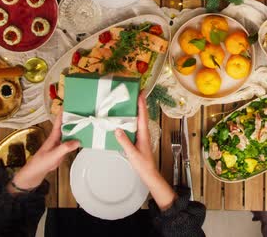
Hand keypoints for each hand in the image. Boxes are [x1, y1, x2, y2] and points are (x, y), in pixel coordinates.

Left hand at [9, 113, 79, 192]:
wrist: (36, 173)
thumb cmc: (41, 162)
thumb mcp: (53, 155)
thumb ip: (65, 148)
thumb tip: (78, 141)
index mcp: (54, 136)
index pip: (59, 121)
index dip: (63, 112)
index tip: (70, 103)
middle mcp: (57, 138)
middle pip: (66, 125)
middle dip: (73, 118)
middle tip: (83, 111)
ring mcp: (60, 144)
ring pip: (69, 133)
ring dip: (76, 128)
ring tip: (87, 122)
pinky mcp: (62, 150)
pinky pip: (71, 141)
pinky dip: (77, 138)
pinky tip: (83, 138)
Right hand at [116, 92, 177, 209]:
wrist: (149, 173)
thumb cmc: (142, 164)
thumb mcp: (132, 153)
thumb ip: (125, 141)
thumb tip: (117, 129)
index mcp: (144, 134)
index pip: (143, 116)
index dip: (142, 104)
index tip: (140, 94)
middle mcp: (144, 132)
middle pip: (142, 115)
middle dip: (140, 103)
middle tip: (136, 93)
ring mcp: (142, 135)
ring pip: (140, 120)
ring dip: (137, 110)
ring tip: (132, 101)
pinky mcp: (140, 139)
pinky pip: (136, 126)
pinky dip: (133, 119)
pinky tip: (127, 118)